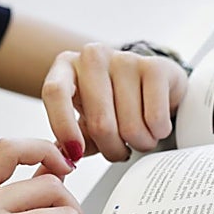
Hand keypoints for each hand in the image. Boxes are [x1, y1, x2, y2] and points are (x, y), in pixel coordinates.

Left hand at [43, 43, 188, 163]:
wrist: (149, 84)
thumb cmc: (110, 103)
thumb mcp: (82, 119)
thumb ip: (70, 140)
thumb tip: (65, 157)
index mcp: (66, 66)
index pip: (56, 92)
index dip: (63, 126)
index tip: (75, 153)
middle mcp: (94, 56)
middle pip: (99, 121)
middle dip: (112, 149)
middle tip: (118, 152)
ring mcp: (125, 58)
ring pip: (130, 125)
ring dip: (138, 143)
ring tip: (139, 137)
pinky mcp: (155, 66)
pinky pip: (155, 117)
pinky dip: (158, 132)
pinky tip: (156, 126)